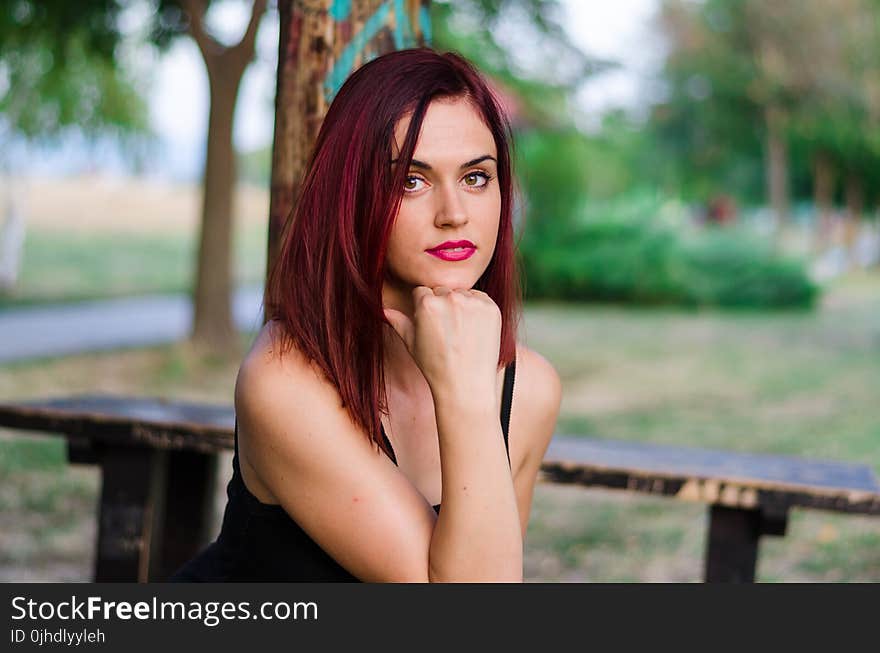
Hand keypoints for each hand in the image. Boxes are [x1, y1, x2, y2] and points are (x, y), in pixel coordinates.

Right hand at [384, 286, 501, 402]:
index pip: (422, 292)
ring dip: (461, 305)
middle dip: (442, 305)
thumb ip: (399, 322)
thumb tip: (385, 310)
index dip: (423, 308)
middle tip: (446, 330)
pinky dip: (478, 309)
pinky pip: (480, 299)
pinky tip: (473, 330)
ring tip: (461, 332)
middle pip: (442, 291)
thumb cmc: (436, 367)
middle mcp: (451, 298)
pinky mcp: (491, 308)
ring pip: (462, 293)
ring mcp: (473, 302)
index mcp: (427, 304)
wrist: (466, 385)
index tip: (430, 324)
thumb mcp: (411, 344)